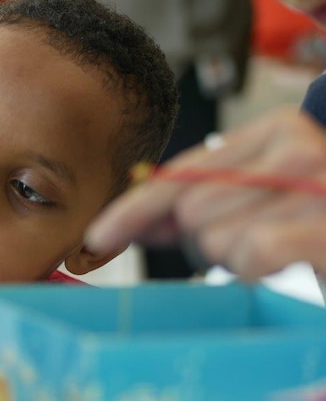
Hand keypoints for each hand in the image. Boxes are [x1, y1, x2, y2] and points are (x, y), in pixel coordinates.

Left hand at [86, 108, 325, 278]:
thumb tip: (127, 221)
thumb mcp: (257, 203)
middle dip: (204, 243)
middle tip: (250, 246)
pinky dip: (257, 269)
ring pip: (216, 238)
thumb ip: (195, 205)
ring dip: (235, 260)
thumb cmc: (316, 227)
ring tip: (275, 253)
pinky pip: (251, 253)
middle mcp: (297, 147)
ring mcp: (317, 184)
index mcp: (275, 131)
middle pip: (191, 210)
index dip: (133, 209)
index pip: (180, 172)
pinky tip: (283, 264)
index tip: (96, 239)